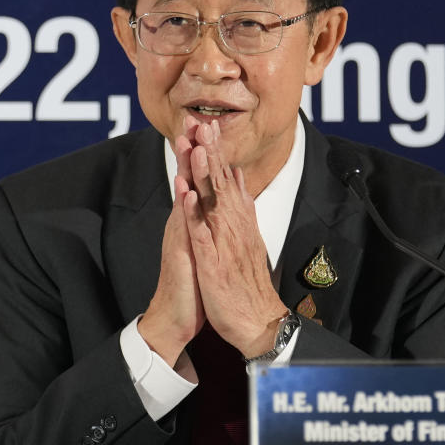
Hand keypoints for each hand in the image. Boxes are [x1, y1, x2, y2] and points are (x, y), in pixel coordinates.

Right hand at [137, 120, 203, 366]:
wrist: (174, 317)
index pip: (195, 179)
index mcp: (191, 220)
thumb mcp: (203, 246)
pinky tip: (184, 192)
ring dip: (183, 170)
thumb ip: (205, 222)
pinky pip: (183, 229)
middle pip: (185, 180)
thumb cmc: (192, 283)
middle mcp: (183, 223)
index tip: (204, 126)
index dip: (200, 153)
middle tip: (191, 119)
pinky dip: (184, 210)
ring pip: (182, 197)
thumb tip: (212, 200)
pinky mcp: (181, 255)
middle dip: (189, 150)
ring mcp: (180, 237)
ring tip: (185, 142)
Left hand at [182, 120, 287, 357]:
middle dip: (210, 152)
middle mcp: (233, 227)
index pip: (225, 180)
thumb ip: (241, 207)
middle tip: (204, 122)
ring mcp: (223, 244)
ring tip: (196, 146)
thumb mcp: (246, 239)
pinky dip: (194, 214)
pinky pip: (201, 235)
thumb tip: (237, 179)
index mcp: (238, 221)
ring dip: (203, 174)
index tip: (208, 124)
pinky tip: (186, 196)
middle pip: (220, 183)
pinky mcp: (214, 263)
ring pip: (211, 202)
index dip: (215, 153)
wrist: (258, 322)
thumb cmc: (246, 283)